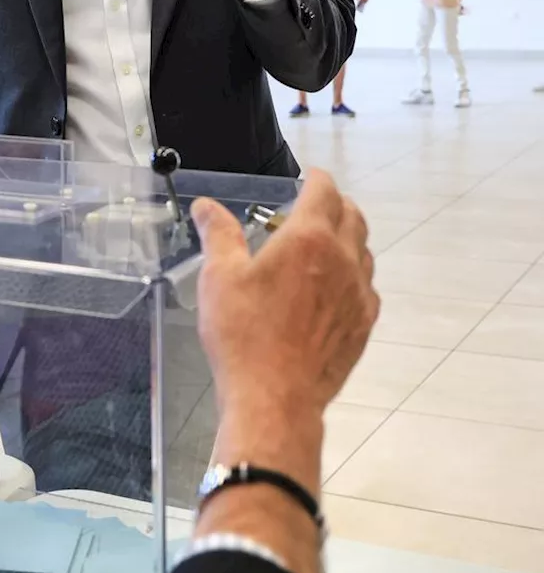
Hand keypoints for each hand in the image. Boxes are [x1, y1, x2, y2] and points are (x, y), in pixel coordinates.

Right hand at [191, 169, 377, 422]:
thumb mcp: (219, 276)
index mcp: (308, 239)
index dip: (317, 178)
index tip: (309, 175)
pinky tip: (333, 287)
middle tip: (316, 204)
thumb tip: (206, 205)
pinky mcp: (363, 326)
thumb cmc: (243, 333)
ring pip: (364, 252)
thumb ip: (218, 234)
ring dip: (347, 238)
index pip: (324, 192)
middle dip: (336, 203)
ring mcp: (359, 295)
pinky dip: (353, 273)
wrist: (275, 397)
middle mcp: (343, 260)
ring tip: (323, 244)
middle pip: (353, 217)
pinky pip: (366, 287)